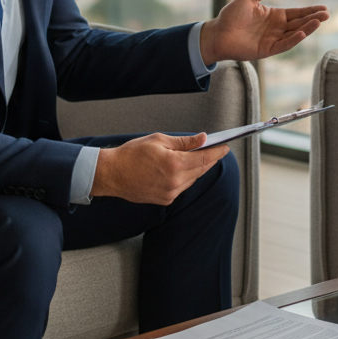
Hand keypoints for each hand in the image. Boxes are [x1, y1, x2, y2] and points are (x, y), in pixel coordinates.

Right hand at [91, 132, 228, 204]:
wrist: (111, 174)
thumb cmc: (132, 154)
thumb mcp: (159, 140)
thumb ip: (184, 142)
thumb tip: (203, 139)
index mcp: (175, 165)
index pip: (204, 159)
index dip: (217, 152)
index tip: (226, 147)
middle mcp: (175, 182)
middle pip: (201, 170)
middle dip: (210, 159)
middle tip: (218, 150)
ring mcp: (170, 193)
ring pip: (192, 179)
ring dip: (198, 169)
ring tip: (202, 157)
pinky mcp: (164, 199)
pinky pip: (182, 187)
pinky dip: (186, 177)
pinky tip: (184, 169)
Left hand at [198, 0, 328, 63]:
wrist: (217, 33)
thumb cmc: (230, 16)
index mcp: (274, 16)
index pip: (296, 13)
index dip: (310, 11)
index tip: (324, 8)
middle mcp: (276, 28)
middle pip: (299, 23)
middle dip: (313, 19)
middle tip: (327, 14)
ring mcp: (273, 40)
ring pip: (294, 34)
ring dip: (307, 28)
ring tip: (319, 21)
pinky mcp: (267, 50)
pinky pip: (283, 44)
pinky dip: (293, 39)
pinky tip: (302, 33)